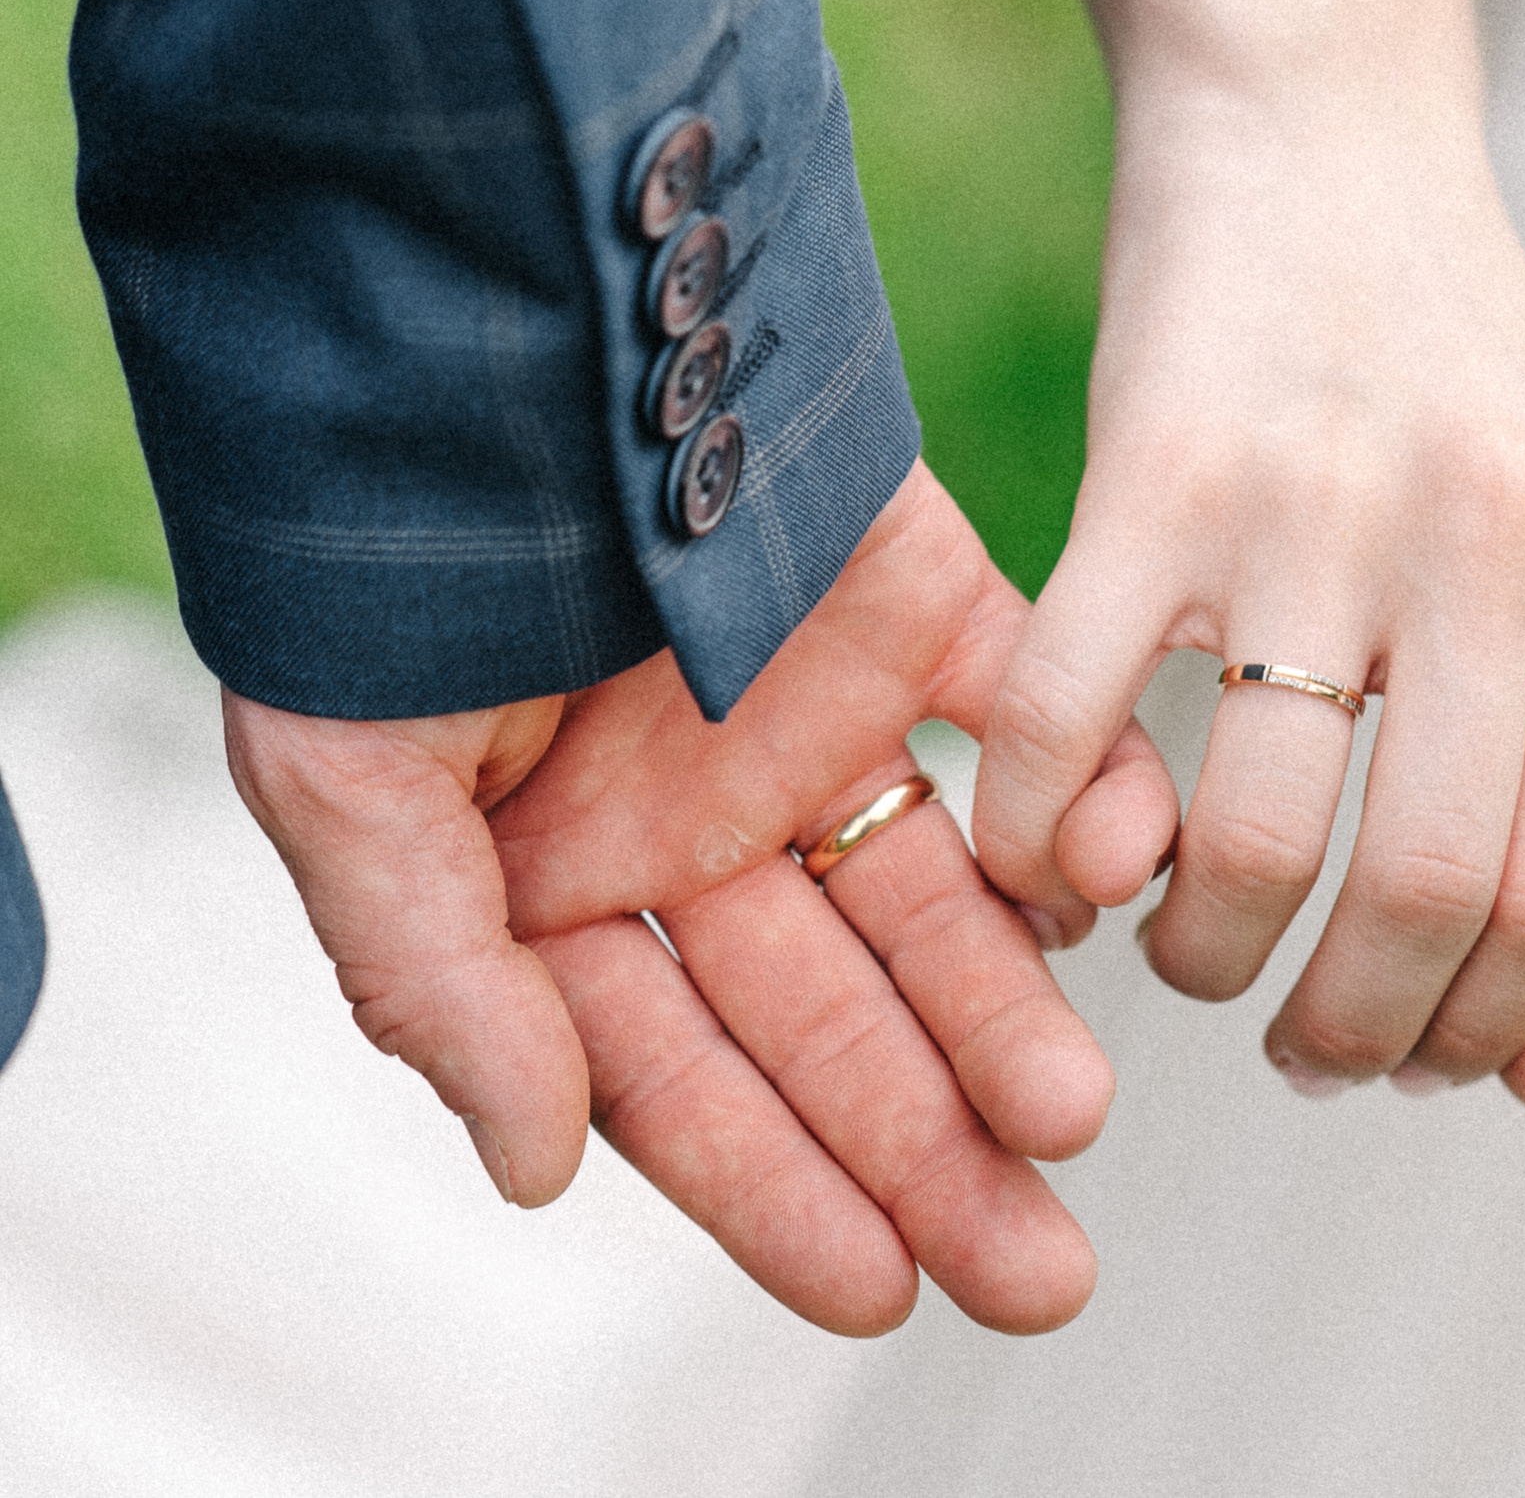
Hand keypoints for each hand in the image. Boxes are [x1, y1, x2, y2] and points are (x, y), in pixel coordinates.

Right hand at [226, 463, 1178, 1333]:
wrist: (490, 289)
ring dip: (1011, 1009)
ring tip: (1077, 1111)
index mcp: (567, 883)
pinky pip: (1025, 720)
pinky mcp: (921, 604)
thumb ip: (436, 979)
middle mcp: (704, 823)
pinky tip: (1123, 884)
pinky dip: (1083, 796)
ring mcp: (817, 716)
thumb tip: (532, 1172)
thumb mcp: (350, 778)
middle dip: (928, 1146)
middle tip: (1039, 1268)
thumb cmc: (387, 541)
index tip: (884, 1287)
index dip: (781, 1190)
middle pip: (835, 1021)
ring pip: (938, 900)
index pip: (688, 1077)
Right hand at [980, 0, 1524, 1111]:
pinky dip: (1035, 836)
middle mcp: (1497, 542)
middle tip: (1300, 1046)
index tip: (1413, 1062)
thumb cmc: (1452, 391)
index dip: (1480, 1030)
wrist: (1324, 133)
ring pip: (1259, 840)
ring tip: (1186, 946)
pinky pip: (1068, 718)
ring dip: (1203, 957)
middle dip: (1351, 1032)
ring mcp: (1325, 499)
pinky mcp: (1158, 462)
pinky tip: (1048, 863)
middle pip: (1432, 893)